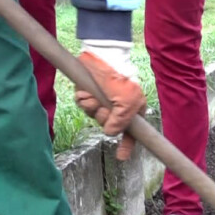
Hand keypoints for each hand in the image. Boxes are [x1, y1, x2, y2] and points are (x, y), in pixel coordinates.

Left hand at [74, 41, 145, 159]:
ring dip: (92, 108)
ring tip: (93, 97)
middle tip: (104, 109)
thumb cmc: (120, 78)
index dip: (126, 145)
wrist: (102, 56)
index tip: (122, 157)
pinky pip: (82, 105)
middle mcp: (116, 108)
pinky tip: (85, 93)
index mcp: (132, 110)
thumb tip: (109, 133)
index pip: (130, 133)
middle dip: (103, 119)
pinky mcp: (87, 93)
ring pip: (93, 116)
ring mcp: (102, 100)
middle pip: (108, 126)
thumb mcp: (128, 103)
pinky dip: (82, 100)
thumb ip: (121, 123)